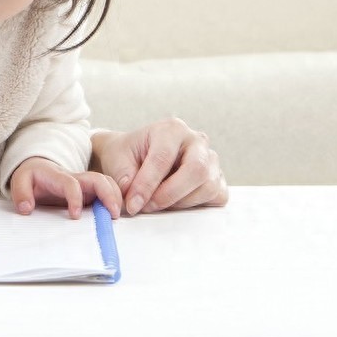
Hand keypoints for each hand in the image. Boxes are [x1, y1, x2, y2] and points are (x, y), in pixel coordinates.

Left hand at [9, 157, 121, 218]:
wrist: (38, 169)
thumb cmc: (31, 177)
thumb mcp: (20, 181)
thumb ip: (21, 193)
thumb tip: (26, 208)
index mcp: (57, 175)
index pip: (70, 183)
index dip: (75, 198)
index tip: (75, 216)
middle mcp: (75, 178)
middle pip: (97, 178)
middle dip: (108, 193)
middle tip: (113, 214)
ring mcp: (85, 185)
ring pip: (106, 183)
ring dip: (115, 197)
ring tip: (117, 216)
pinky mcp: (90, 193)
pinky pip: (107, 192)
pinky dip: (115, 201)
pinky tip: (115, 216)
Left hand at [91, 118, 228, 214]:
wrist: (136, 156)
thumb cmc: (127, 155)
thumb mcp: (117, 160)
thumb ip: (123, 177)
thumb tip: (133, 197)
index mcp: (171, 129)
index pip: (163, 158)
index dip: (147, 184)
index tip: (133, 204)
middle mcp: (196, 140)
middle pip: (196, 170)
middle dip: (169, 194)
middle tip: (147, 207)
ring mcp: (211, 159)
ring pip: (208, 187)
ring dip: (180, 203)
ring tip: (157, 203)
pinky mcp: (218, 178)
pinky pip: (217, 196)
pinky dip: (195, 205)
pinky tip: (174, 202)